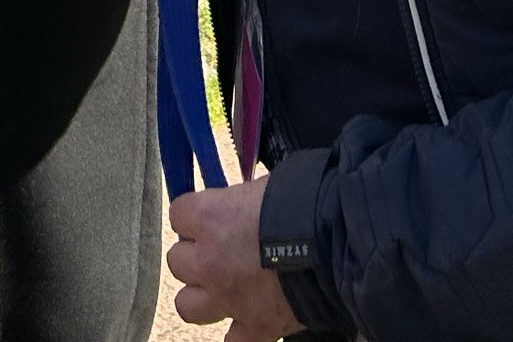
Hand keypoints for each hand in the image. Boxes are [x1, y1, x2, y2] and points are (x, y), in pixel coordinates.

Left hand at [168, 179, 296, 340]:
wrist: (334, 244)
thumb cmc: (301, 203)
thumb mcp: (262, 186)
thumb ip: (238, 201)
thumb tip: (237, 205)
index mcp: (208, 218)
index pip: (178, 215)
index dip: (193, 217)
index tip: (207, 218)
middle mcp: (209, 261)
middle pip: (177, 262)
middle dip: (195, 256)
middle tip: (216, 252)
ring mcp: (229, 299)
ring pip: (188, 306)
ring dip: (202, 296)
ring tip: (220, 288)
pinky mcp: (256, 328)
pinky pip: (232, 341)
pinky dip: (239, 332)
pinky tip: (247, 321)